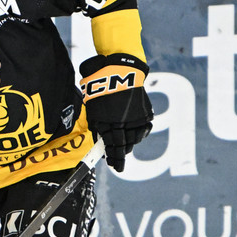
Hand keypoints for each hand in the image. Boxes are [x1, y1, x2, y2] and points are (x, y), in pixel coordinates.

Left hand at [79, 54, 153, 171]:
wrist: (119, 71)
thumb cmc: (100, 87)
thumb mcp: (92, 107)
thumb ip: (97, 125)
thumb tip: (100, 140)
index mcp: (106, 122)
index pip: (109, 146)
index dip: (111, 156)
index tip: (112, 165)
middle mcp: (121, 123)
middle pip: (123, 146)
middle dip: (120, 156)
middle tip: (119, 165)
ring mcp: (134, 118)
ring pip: (134, 139)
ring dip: (130, 146)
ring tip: (126, 150)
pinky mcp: (144, 113)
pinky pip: (143, 129)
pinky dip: (140, 134)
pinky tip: (136, 137)